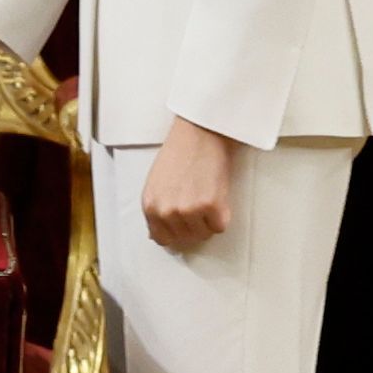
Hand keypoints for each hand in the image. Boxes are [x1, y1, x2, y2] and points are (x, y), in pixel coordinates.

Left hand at [142, 120, 239, 245]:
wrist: (200, 133)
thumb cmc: (179, 153)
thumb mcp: (155, 183)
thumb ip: (155, 209)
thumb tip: (156, 236)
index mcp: (150, 207)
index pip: (162, 238)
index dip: (176, 232)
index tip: (184, 224)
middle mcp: (167, 212)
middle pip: (185, 238)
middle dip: (194, 224)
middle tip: (199, 201)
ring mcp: (189, 210)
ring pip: (204, 234)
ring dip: (209, 220)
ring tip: (207, 195)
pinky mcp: (211, 207)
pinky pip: (220, 226)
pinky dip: (222, 214)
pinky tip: (217, 194)